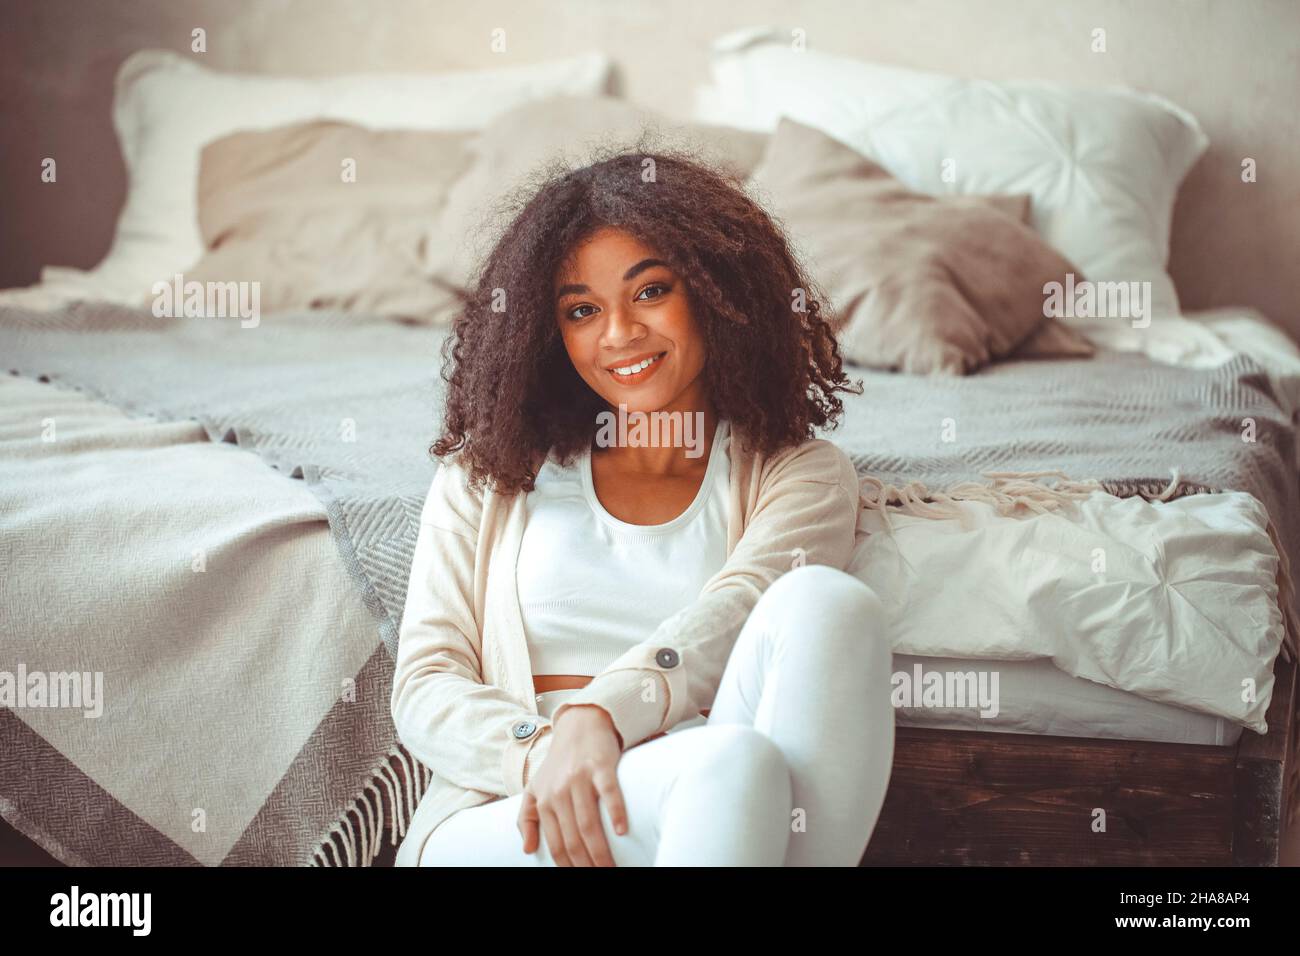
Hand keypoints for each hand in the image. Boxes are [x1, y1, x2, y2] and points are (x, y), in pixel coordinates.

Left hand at [516, 704, 626, 865]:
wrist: (579, 724)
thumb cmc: (558, 761)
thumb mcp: (535, 787)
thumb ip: (525, 817)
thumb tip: (527, 849)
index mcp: (544, 800)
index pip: (556, 843)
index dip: (567, 865)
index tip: (579, 876)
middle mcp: (559, 791)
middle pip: (573, 838)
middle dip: (585, 864)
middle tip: (600, 876)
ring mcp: (580, 778)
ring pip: (588, 822)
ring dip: (600, 850)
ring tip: (609, 867)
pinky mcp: (600, 766)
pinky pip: (609, 792)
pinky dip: (615, 812)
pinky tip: (622, 831)